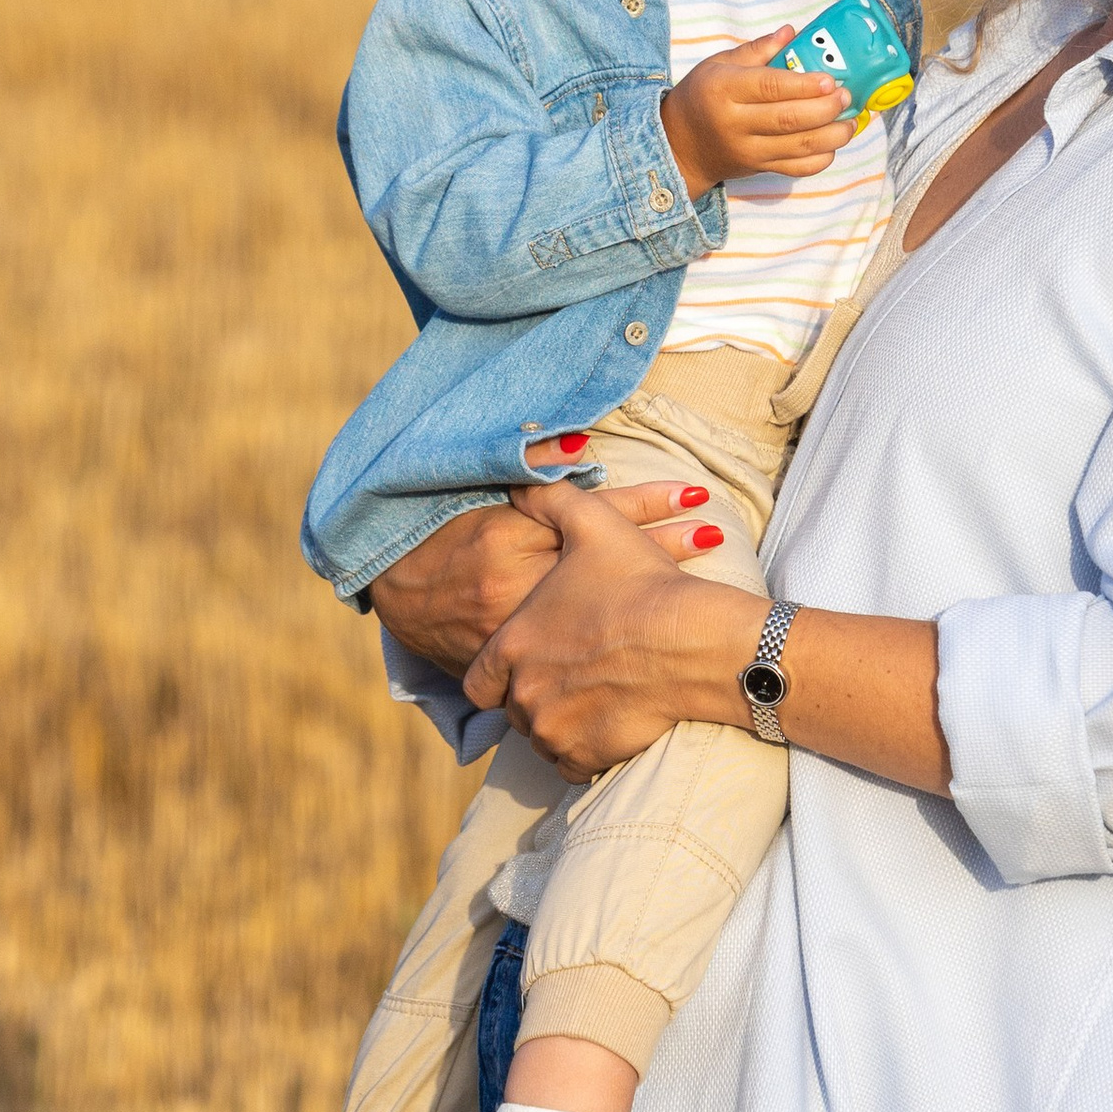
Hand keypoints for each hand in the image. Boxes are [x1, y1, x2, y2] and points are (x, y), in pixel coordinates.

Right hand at [368, 436, 725, 675]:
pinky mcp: (510, 665)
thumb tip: (581, 445)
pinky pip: (567, 664)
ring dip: (648, 601)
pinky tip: (653, 660)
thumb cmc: (443, 532)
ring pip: (592, 616)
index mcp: (505, 539)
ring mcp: (513, 633)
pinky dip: (612, 658)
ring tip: (706, 595)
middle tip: (717, 535)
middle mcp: (513, 588)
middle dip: (662, 550)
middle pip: (601, 565)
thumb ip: (528, 471)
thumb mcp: (481, 494)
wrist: (394, 589)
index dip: (644, 503)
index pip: (587, 513)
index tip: (695, 492)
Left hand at [464, 481, 768, 779]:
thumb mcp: (592, 524)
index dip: (501, 672)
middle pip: (513, 708)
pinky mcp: (585, 754)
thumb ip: (546, 499)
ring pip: (541, 736)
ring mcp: (553, 728)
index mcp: (513, 643)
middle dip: (535, 696)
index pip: (479, 678)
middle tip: (572, 679)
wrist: (693, 640)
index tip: (529, 664)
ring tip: (594, 699)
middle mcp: (523, 692)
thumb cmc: (641, 581)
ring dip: (559, 723)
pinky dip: (584, 749)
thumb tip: (520, 480)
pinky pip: (571, 763)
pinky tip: (608, 724)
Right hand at [659, 27, 856, 201]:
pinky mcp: (759, 169)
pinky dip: (822, 158)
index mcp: (724, 90)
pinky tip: (833, 142)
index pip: (770, 87)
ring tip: (850, 120)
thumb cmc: (702, 97)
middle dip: (825, 109)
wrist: (679, 145)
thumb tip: (792, 32)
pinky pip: (797, 169)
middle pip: (789, 119)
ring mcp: (749, 151)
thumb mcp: (718, 64)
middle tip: (846, 95)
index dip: (804, 85)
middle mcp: (736, 124)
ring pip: (799, 147)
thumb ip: (757, 50)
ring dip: (832, 135)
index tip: (830, 80)